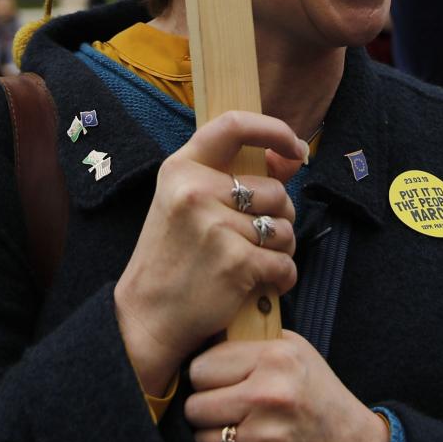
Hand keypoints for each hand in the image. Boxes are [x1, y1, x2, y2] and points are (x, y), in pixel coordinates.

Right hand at [112, 110, 306, 396]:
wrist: (146, 316)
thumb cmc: (172, 257)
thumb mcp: (187, 203)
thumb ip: (234, 177)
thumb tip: (290, 156)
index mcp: (181, 168)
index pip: (233, 126)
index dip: (273, 129)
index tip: (295, 146)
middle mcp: (196, 191)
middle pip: (275, 190)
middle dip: (279, 216)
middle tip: (256, 238)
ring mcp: (215, 227)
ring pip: (285, 228)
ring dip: (281, 249)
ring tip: (253, 261)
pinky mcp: (235, 263)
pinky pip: (285, 263)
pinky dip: (282, 278)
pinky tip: (261, 285)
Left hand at [184, 333, 389, 441]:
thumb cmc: (319, 398)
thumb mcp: (296, 352)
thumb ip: (251, 341)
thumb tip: (201, 336)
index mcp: (275, 358)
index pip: (200, 368)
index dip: (206, 378)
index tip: (218, 384)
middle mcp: (269, 396)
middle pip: (195, 407)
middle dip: (206, 411)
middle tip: (227, 412)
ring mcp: (265, 439)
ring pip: (201, 441)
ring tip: (239, 434)